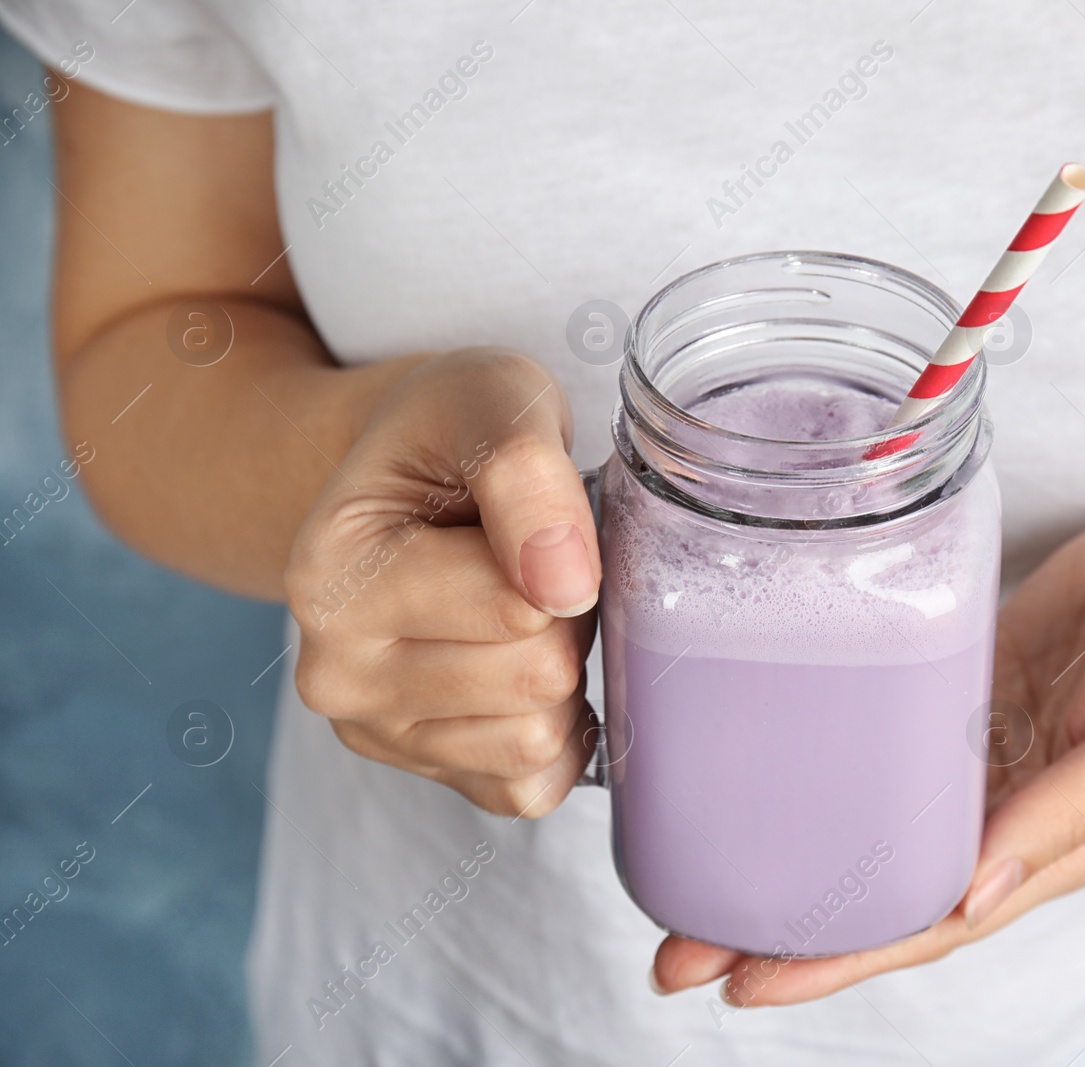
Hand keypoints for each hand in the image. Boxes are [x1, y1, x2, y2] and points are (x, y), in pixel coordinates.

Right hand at [286, 349, 600, 816]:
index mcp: (331, 580)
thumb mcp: (493, 401)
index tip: (524, 517)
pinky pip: (532, 788)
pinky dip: (557, 732)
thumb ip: (526, 477)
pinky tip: (523, 666)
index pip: (518, 610)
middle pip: (535, 679)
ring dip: (564, 671)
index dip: (561, 558)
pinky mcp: (423, 772)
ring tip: (519, 606)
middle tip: (531, 562)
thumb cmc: (453, 428)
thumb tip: (564, 589)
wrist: (412, 471)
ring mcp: (374, 733)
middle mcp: (333, 672)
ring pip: (539, 740)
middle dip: (566, 618)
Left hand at [650, 510, 1084, 1003]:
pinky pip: (881, 742)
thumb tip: (976, 894)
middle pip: (881, 891)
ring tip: (686, 884)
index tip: (750, 982)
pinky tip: (762, 782)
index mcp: (1057, 843)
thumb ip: (1079, 810)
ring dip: (785, 859)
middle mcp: (1007, 813)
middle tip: (678, 956)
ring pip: (868, 826)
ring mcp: (979, 754)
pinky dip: (824, 773)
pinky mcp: (959, 691)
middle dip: (783, 931)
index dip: (845, 958)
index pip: (933, 921)